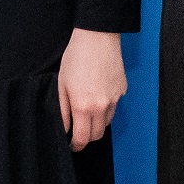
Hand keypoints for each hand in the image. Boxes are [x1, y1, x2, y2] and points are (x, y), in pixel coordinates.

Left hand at [57, 28, 126, 149]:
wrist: (98, 37)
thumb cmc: (76, 58)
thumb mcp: (61, 84)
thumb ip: (62, 110)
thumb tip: (64, 128)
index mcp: (83, 106)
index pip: (83, 138)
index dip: (76, 146)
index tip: (72, 145)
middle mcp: (101, 107)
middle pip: (97, 135)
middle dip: (87, 137)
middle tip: (78, 131)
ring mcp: (114, 99)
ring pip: (106, 122)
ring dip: (97, 123)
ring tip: (88, 110)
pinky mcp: (122, 91)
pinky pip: (114, 107)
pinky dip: (106, 108)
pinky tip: (98, 94)